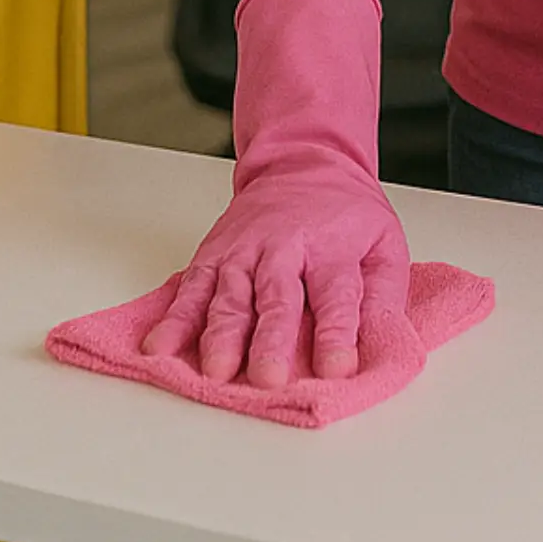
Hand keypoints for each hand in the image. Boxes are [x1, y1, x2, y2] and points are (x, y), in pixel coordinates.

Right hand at [137, 0, 408, 387]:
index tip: (335, 370)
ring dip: (221, 334)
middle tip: (268, 378)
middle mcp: (285, 250)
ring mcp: (244, 252)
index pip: (337, 296)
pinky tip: (158, 347)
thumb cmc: (345, 216)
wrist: (303, 162)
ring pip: (230, 295)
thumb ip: (383, 297)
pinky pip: (191, 289)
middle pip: (278, 297)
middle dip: (271, 339)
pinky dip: (174, 319)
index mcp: (334, 248)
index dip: (337, 334)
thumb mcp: (384, 244)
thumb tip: (381, 347)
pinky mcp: (213, 255)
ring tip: (215, 370)